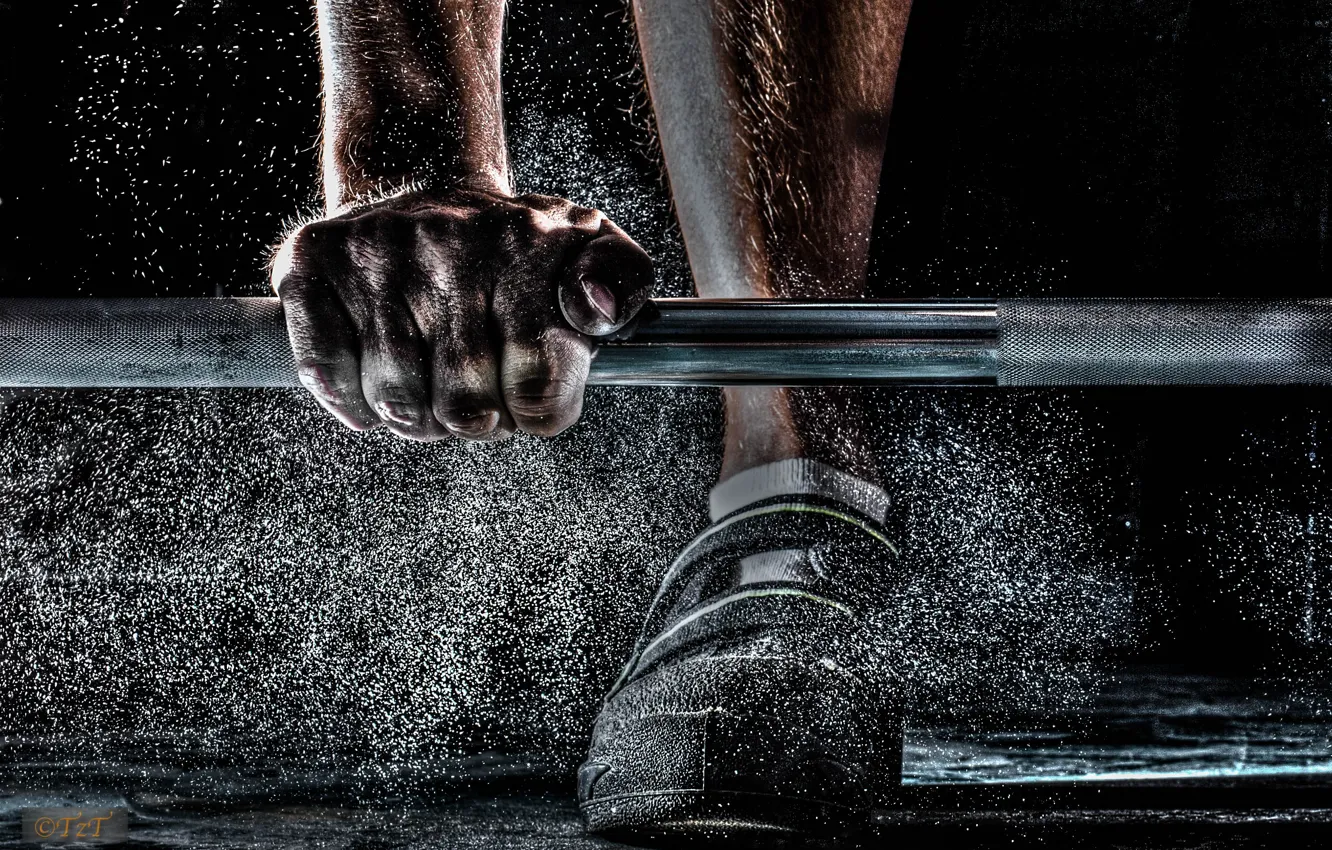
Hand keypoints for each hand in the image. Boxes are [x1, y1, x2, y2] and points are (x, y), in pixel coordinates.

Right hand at [271, 188, 652, 440]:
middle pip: (465, 406)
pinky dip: (348, 401)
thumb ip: (622, 283)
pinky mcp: (311, 261)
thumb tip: (593, 314)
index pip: (538, 384)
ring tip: (430, 395)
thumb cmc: (516, 247)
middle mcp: (449, 241)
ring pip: (396, 399)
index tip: (528, 396)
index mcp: (528, 246)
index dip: (535, 413)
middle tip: (477, 402)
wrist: (425, 177)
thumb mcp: (593, 248)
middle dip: (476, 424)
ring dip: (415, 421)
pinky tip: (372, 392)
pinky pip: (323, 369)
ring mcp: (376, 250)